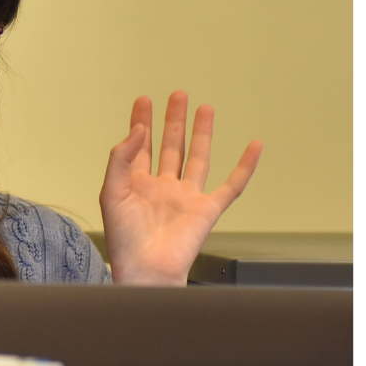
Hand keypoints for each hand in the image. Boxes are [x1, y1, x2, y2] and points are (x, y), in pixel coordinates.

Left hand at [100, 92, 262, 284]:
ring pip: (198, 158)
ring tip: (204, 109)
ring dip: (201, 133)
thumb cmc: (124, 241)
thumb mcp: (111, 192)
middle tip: (178, 96)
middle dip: (174, 120)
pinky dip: (245, 166)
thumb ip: (122, 158)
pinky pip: (232, 186)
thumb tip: (139, 130)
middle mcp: (164, 188)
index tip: (144, 100)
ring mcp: (187, 198)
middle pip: (171, 146)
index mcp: (138, 184)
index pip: (141, 146)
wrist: (146, 270)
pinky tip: (254, 147)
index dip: (141, 122)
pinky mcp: (208, 210)